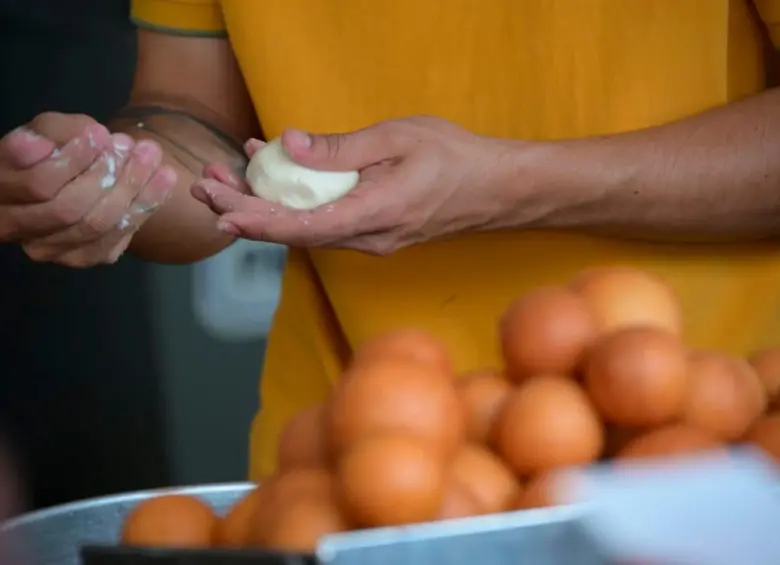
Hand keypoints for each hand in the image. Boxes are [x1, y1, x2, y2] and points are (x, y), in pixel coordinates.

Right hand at [0, 112, 176, 266]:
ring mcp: (52, 250)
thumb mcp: (47, 131)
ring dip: (133, 190)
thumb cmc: (50, 150)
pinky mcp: (86, 256)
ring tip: (154, 158)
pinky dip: (145, 206)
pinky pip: (119, 237)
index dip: (73, 160)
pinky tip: (163, 180)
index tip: (100, 133)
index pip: (38, 185)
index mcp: (1, 194)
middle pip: (69, 209)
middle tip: (136, 146)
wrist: (66, 183)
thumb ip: (52, 134)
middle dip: (109, 175)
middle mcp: (18, 230)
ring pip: (97, 225)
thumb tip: (55, 144)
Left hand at [192, 116, 515, 254]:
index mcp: (373, 215)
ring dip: (264, 207)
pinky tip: (275, 176)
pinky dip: (294, 203)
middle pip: (294, 232)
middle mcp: (367, 238)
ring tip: (226, 179)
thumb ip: (342, 148)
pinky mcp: (373, 233)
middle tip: (206, 185)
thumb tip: (289, 146)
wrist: (495, 189)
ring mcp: (370, 240)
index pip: (302, 228)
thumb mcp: (398, 138)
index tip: (220, 211)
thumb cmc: (454, 158)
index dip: (256, 221)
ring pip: (305, 228)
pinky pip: (324, 222)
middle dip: (245, 210)